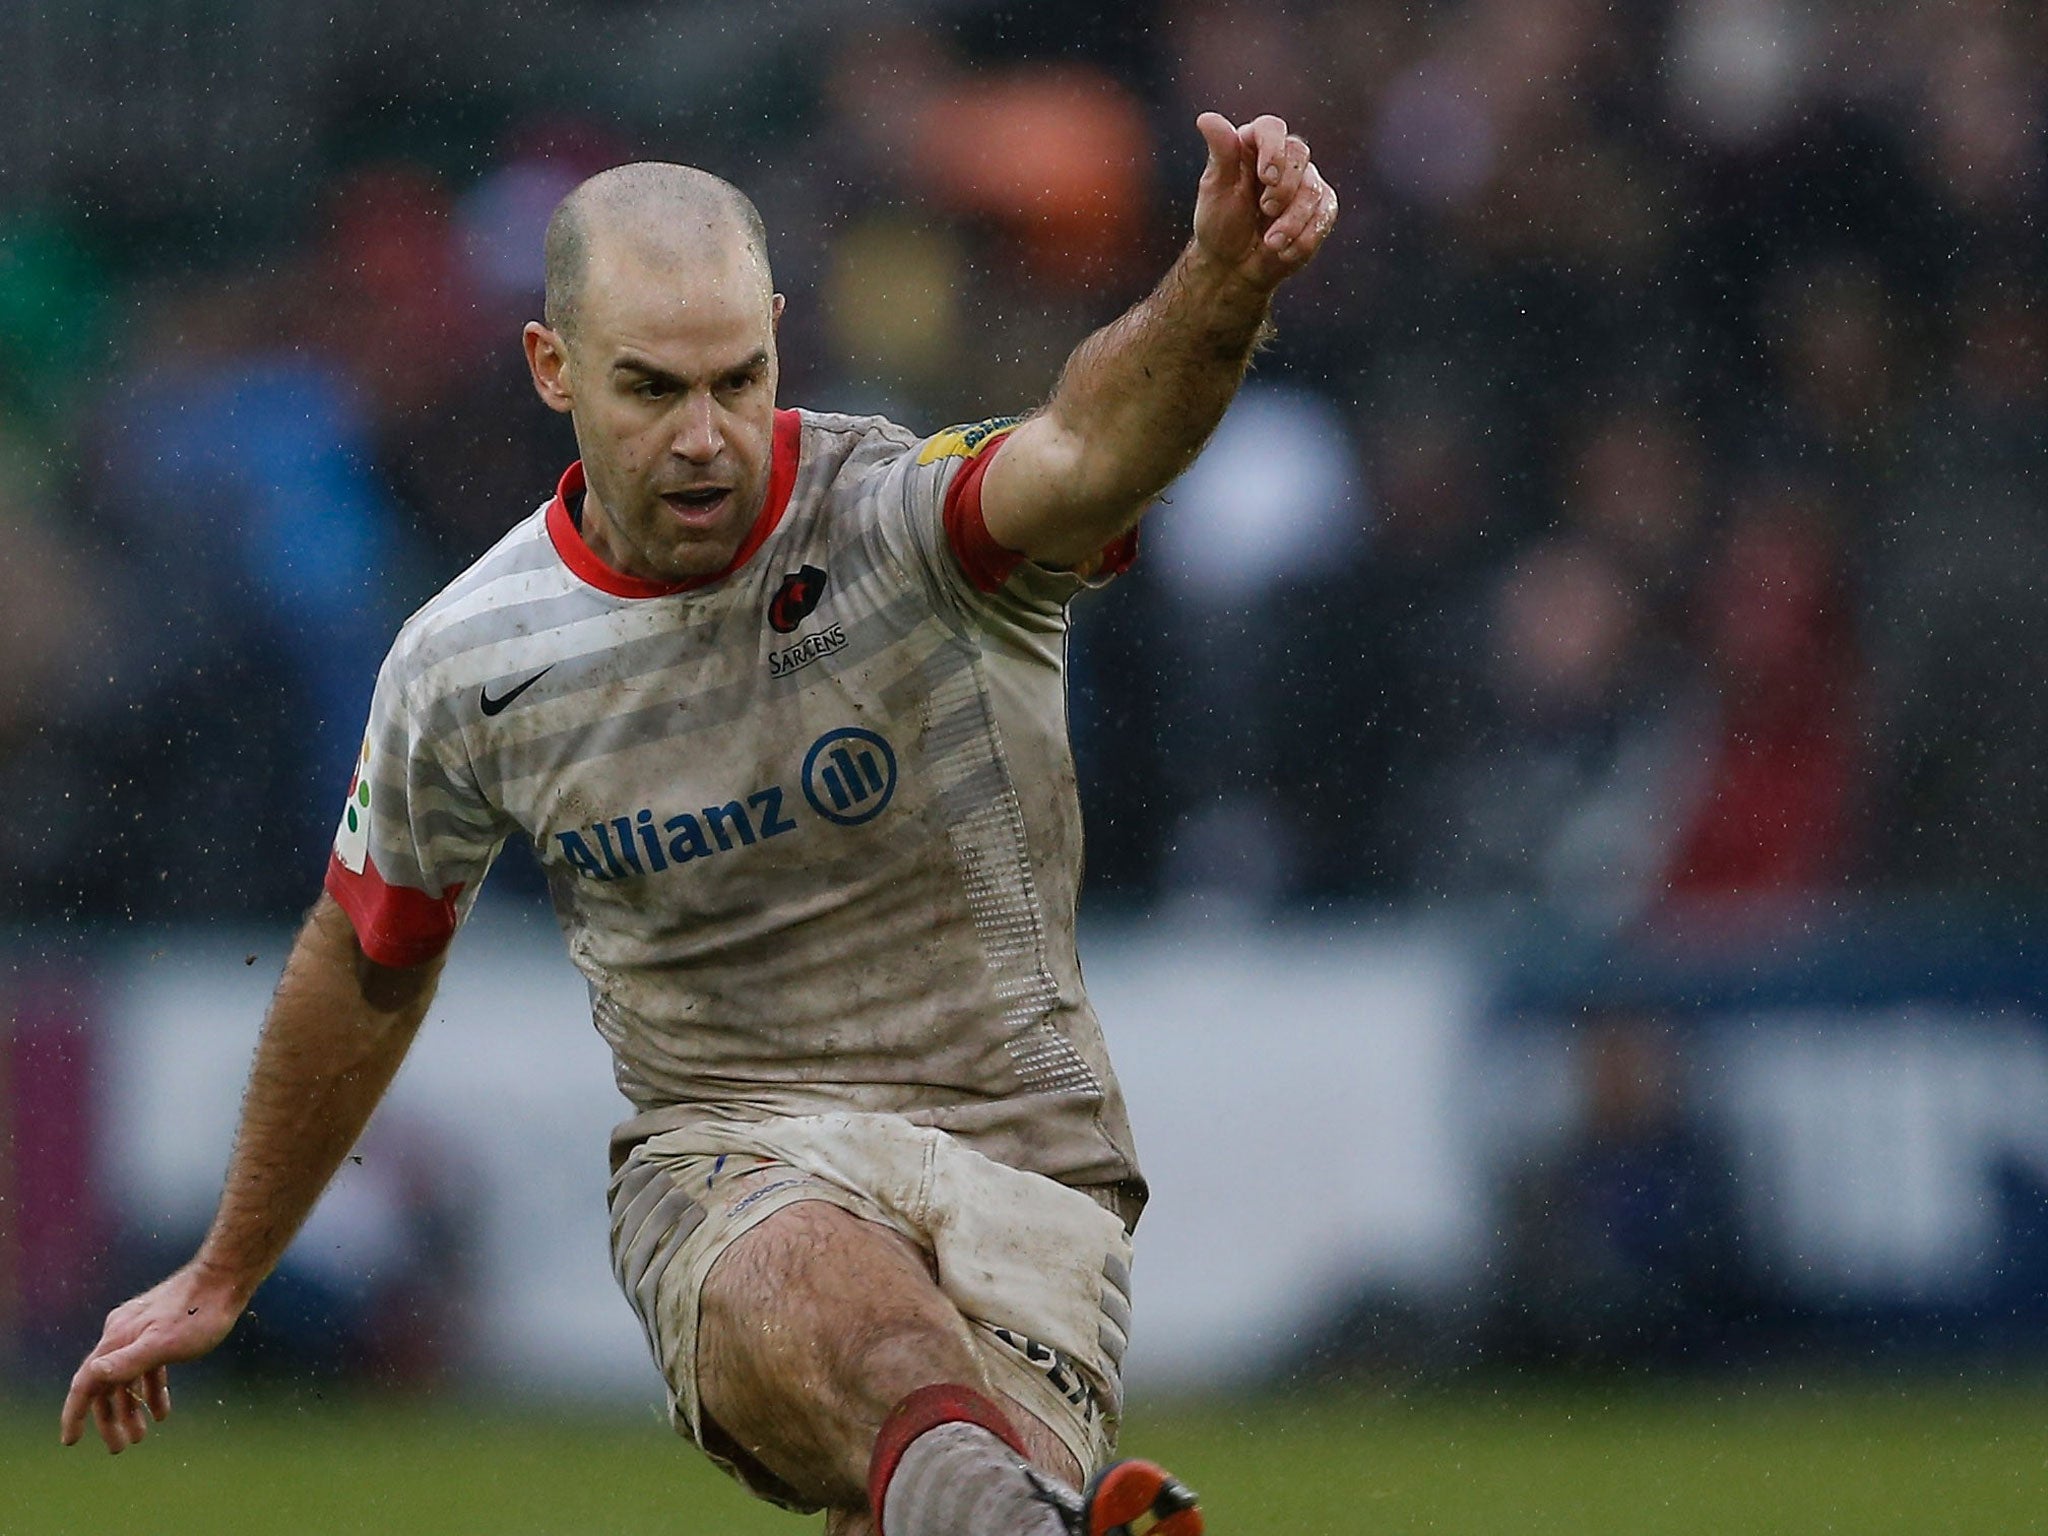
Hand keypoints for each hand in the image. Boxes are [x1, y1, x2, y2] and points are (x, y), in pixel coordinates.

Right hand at [59, 1267, 242, 1452]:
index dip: (75, 1413)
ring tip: (140, 1435)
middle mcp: (122, 1334)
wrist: (227, 1277)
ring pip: (128, 1377)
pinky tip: (162, 1411)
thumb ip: (128, 1361)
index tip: (71, 1441)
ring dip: (131, 1408)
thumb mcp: (164, 1343)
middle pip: (106, 1385)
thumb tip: (93, 1375)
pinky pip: (148, 1367)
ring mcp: (141, 1331)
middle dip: (109, 1419)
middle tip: (119, 1447)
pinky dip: (152, 1390)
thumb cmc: (199, 1313)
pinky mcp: (161, 1329)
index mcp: (116, 1339)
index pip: (85, 1382)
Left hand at [1191, 111, 1338, 292]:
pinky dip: (1305, 236)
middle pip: (1299, 153)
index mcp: (1254, 145)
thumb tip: (1207, 118)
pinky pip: (1325, 214)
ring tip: (1271, 242)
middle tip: (1265, 210)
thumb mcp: (1215, 189)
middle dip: (1284, 188)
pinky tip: (1285, 250)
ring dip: (1292, 220)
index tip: (1266, 177)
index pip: (1271, 128)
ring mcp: (1305, 182)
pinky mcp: (1320, 207)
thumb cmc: (1220, 223)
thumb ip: (1220, 153)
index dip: (1273, 149)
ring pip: (1313, 189)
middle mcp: (1284, 159)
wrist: (1234, 265)